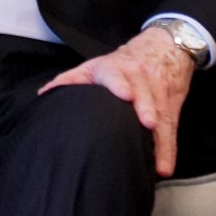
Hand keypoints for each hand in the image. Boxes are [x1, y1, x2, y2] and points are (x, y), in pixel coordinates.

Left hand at [40, 26, 196, 176]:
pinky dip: (169, 149)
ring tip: (158, 163)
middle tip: (148, 123)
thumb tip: (45, 94)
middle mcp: (140, 78)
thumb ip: (71, 79)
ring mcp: (158, 92)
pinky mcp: (171, 106)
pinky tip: (165, 167)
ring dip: (161, 139)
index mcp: (116, 68)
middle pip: (145, 93)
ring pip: (162, 114)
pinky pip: (171, 128)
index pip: (117, 74)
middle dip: (148, 108)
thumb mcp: (96, 65)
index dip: (120, 84)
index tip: (125, 95)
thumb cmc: (122, 62)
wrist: (162, 48)